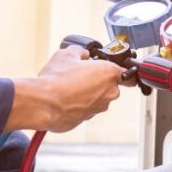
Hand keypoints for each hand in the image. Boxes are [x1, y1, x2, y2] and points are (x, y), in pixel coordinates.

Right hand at [4, 46, 123, 131]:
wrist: (43, 103)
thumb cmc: (56, 79)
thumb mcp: (66, 54)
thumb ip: (79, 52)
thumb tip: (81, 54)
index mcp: (109, 73)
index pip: (128, 74)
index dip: (121, 71)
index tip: (112, 70)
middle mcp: (109, 92)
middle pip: (110, 85)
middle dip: (98, 81)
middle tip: (81, 75)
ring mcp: (99, 108)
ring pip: (98, 98)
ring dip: (87, 94)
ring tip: (69, 87)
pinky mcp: (87, 119)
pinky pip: (86, 109)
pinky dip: (78, 104)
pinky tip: (65, 99)